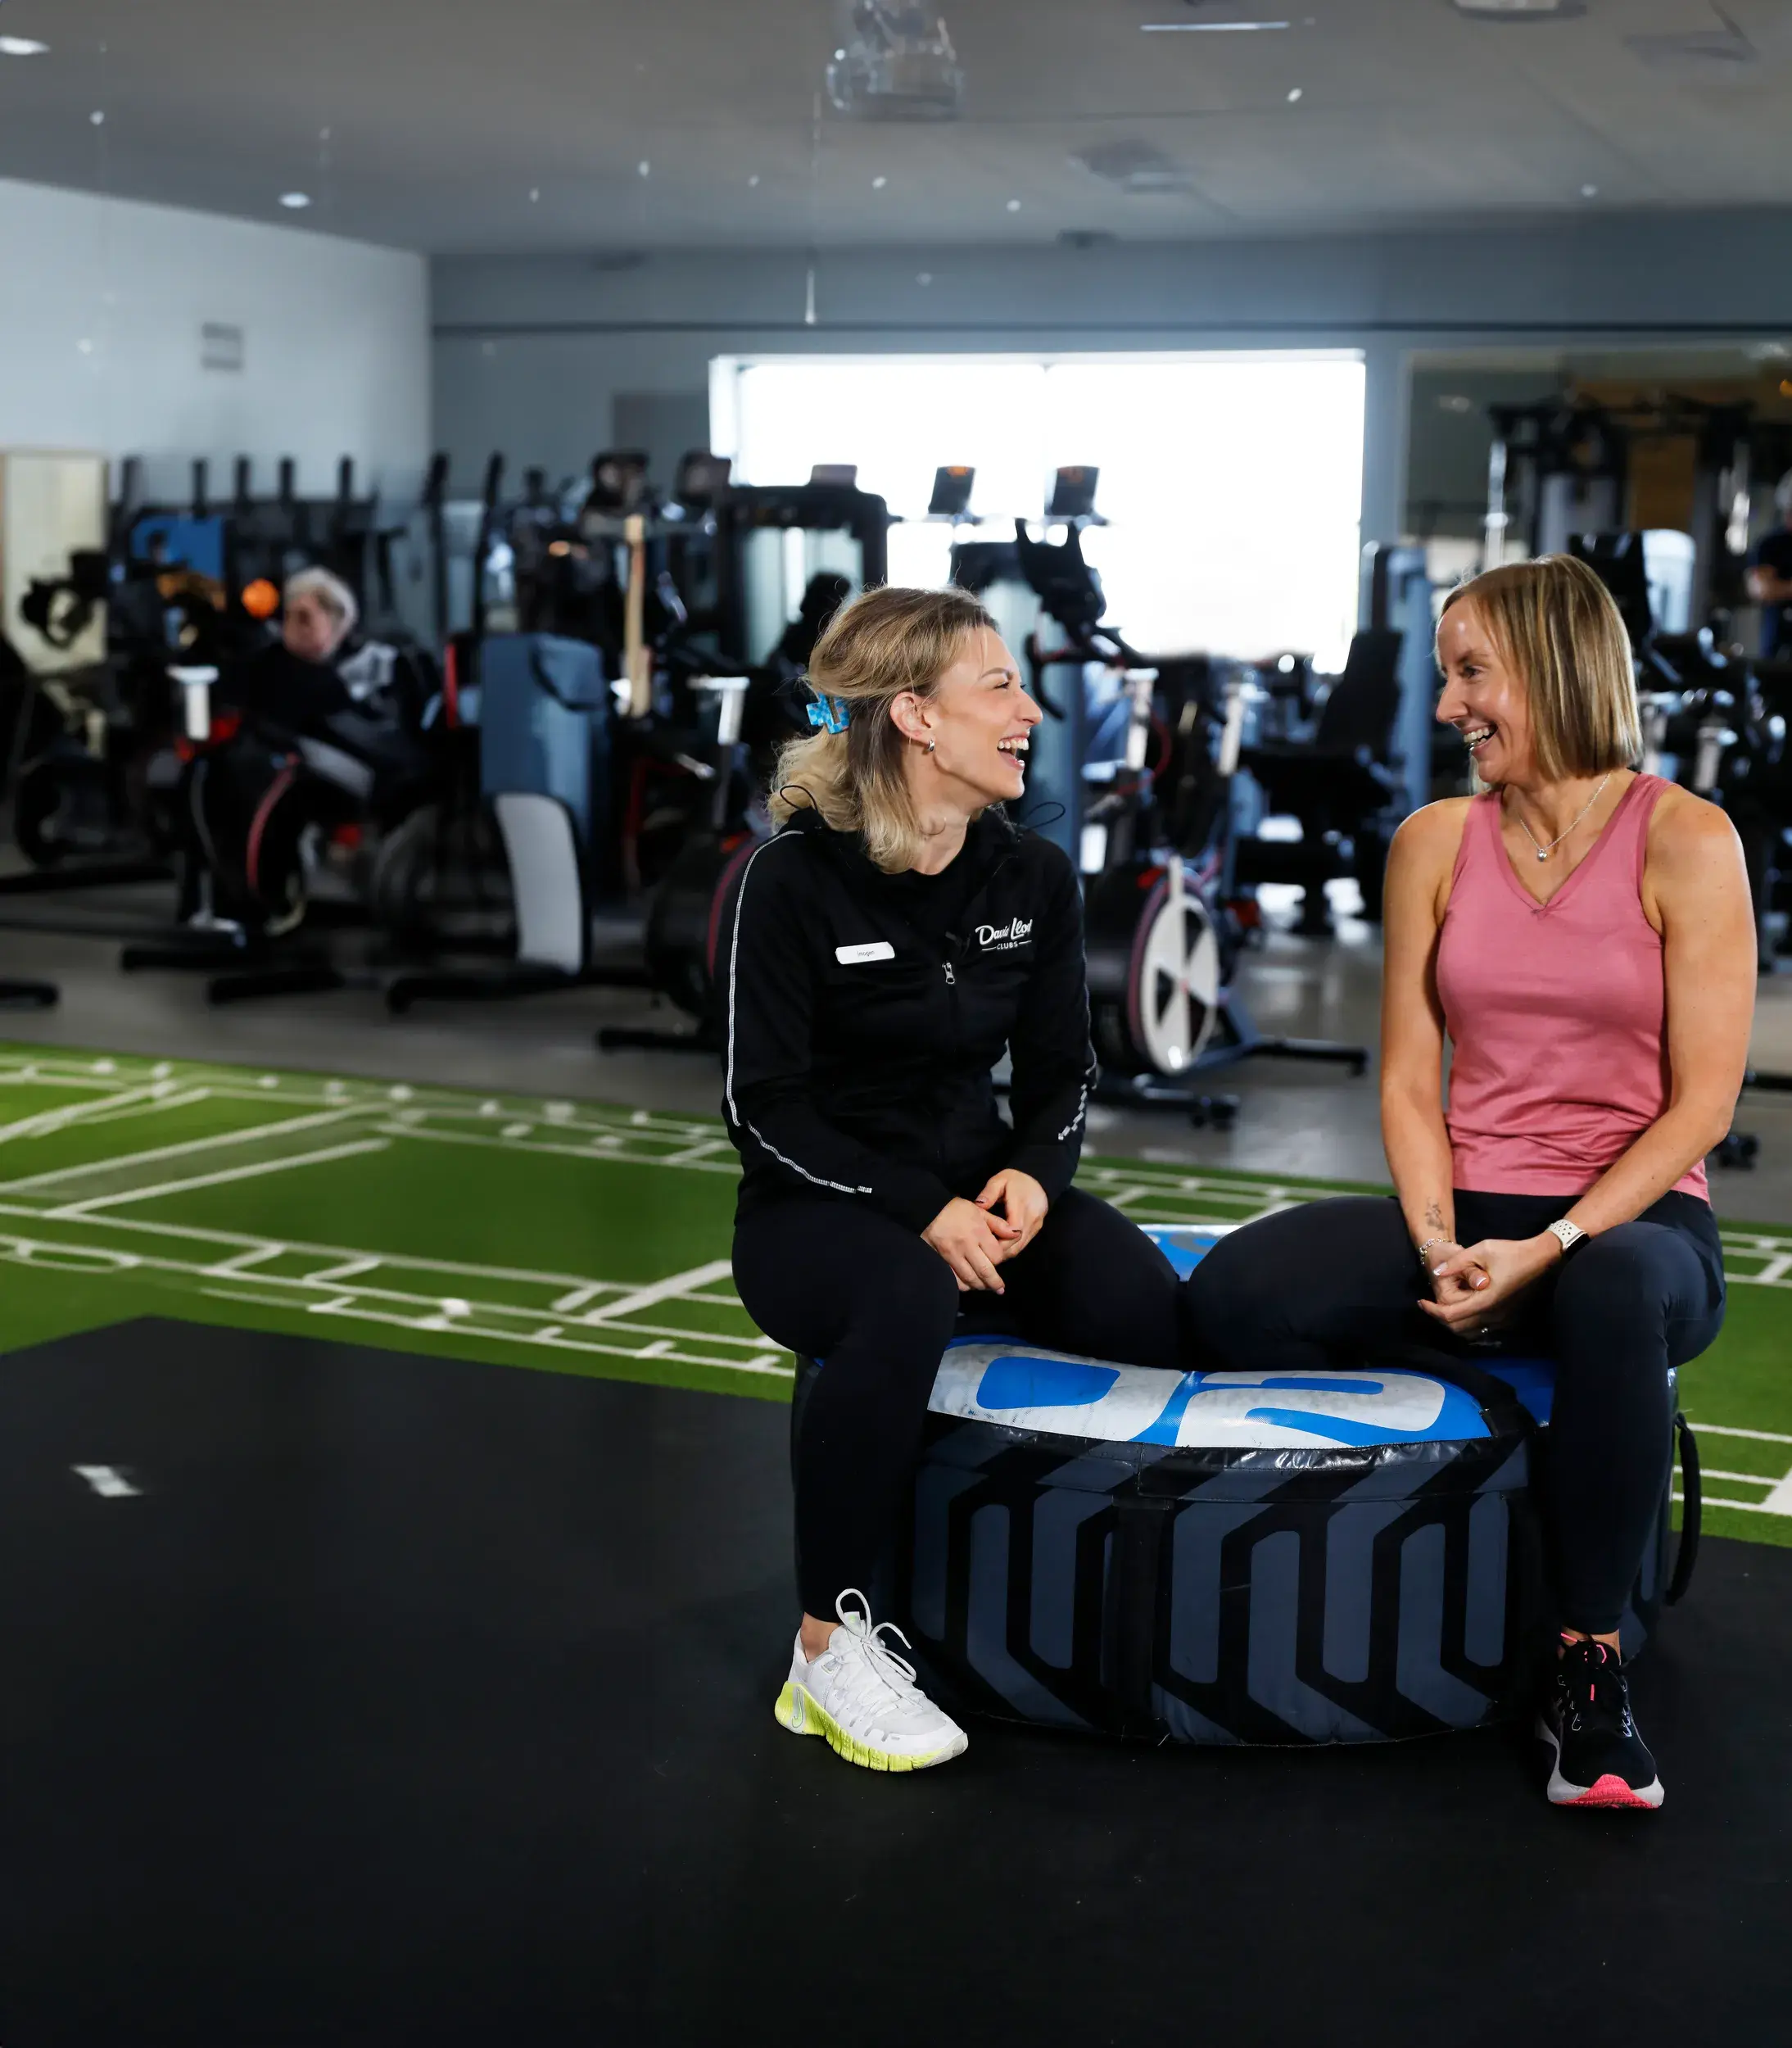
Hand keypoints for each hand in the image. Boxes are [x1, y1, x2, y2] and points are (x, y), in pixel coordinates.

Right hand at [923, 1196, 1021, 1292]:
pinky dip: (962, 1285)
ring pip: (969, 1279)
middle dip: (994, 1283)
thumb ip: (998, 1224)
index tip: (998, 1261)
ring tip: (985, 1287)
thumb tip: (1016, 1234)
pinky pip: (953, 1279)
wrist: (927, 1210)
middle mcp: (966, 1245)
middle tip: (999, 1289)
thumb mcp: (979, 1211)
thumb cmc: (955, 1209)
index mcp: (978, 1232)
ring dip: (979, 1286)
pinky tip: (967, 1284)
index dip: (999, 1261)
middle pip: (985, 1271)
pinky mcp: (939, 1260)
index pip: (996, 1256)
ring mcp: (951, 1255)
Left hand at [974, 1169, 1049, 1263]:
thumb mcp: (1000, 1180)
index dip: (998, 1239)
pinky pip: (1023, 1245)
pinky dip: (1010, 1248)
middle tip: (981, 1251)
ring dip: (1004, 1251)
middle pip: (1016, 1243)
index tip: (983, 1241)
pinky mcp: (1036, 1230)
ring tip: (987, 1252)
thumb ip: (989, 1192)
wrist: (1038, 1180)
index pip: (1013, 1230)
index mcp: (1022, 1205)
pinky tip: (998, 1248)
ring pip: (1019, 1247)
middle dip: (998, 1250)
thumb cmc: (1015, 1180)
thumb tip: (978, 1205)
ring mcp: (1036, 1226)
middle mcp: (1032, 1218)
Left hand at [1419, 1233, 1559, 1335]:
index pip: (1451, 1315)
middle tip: (1429, 1305)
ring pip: (1470, 1331)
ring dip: (1453, 1322)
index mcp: (1485, 1300)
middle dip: (1440, 1318)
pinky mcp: (1508, 1317)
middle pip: (1458, 1328)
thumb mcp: (1480, 1249)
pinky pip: (1482, 1328)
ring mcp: (1503, 1318)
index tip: (1421, 1301)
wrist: (1542, 1258)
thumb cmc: (1511, 1251)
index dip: (1432, 1310)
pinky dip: (1467, 1323)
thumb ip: (1456, 1262)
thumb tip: (1436, 1271)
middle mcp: (1494, 1314)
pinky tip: (1462, 1308)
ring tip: (1443, 1306)